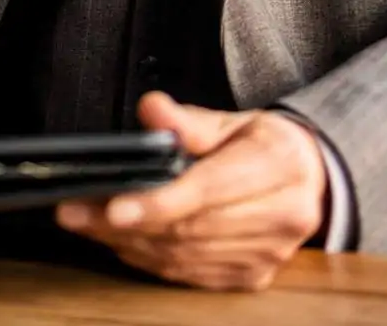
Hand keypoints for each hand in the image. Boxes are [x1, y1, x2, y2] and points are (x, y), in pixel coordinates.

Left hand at [55, 93, 328, 290]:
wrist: (309, 180)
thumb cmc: (264, 147)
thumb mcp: (231, 121)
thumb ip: (188, 121)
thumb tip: (152, 110)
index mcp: (279, 165)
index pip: (210, 190)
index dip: (160, 202)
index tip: (115, 207)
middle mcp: (281, 215)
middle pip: (191, 228)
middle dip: (127, 224)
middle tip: (77, 212)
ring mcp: (269, 253)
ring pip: (186, 256)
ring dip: (131, 243)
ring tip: (89, 224)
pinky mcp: (253, 277)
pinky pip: (191, 275)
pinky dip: (151, 260)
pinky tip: (123, 242)